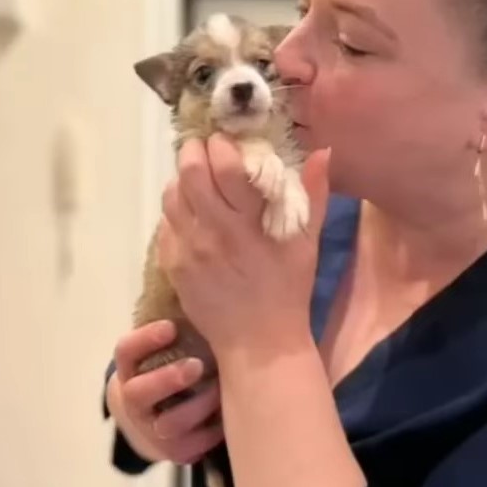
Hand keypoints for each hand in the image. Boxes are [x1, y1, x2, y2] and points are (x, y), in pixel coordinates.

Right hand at [108, 320, 222, 464]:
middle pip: (139, 393)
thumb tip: (200, 266)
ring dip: (196, 408)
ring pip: (168, 425)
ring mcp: (152, 431)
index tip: (172, 327)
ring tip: (220, 391)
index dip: (145, 340)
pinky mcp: (175, 453)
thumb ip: (181, 316)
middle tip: (197, 365)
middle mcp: (134, 401)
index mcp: (129, 369)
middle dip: (168, 379)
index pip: (126, 353)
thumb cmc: (170, 363)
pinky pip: (192, 447)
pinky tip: (230, 415)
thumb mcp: (167, 342)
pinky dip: (212, 432)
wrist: (153, 418)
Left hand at [159, 135, 330, 363]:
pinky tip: (192, 215)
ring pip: (171, 195)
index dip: (223, 145)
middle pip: (190, 173)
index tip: (229, 142)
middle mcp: (214, 232)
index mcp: (249, 223)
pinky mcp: (173, 265)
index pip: (226, 166)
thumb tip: (322, 151)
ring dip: (182, 180)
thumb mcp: (307, 242)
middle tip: (206, 149)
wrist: (258, 344)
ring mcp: (189, 249)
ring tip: (198, 181)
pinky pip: (164, 224)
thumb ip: (314, 194)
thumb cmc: (288, 290)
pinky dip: (176, 211)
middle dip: (195, 151)